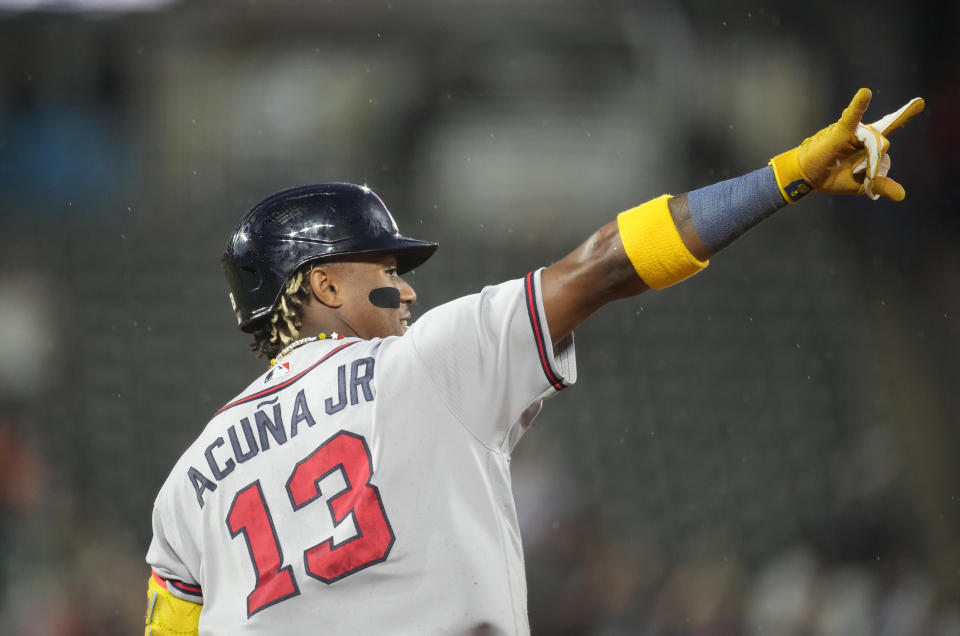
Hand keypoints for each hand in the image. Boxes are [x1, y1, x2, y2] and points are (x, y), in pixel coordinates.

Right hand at [770, 88, 923, 201]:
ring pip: (874, 142)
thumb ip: (881, 185)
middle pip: (883, 145)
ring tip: (849, 169)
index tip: (920, 102)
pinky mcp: (840, 131)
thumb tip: (902, 195)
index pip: (891, 125)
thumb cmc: (831, 177)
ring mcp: (853, 132)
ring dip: (866, 160)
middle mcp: (863, 134)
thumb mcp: (860, 185)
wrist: (806, 178)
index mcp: (869, 144)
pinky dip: (858, 106)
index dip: (904, 115)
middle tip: (858, 174)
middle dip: (873, 164)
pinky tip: (865, 93)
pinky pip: (852, 117)